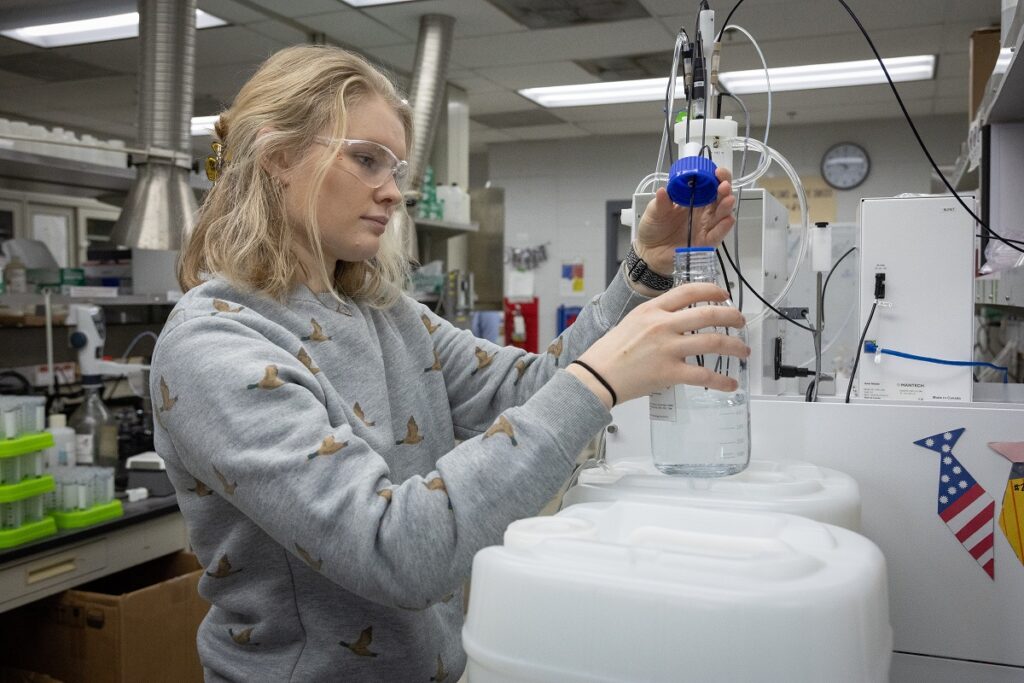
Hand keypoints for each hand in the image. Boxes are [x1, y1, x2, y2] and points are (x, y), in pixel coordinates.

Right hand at [570, 283, 748, 406]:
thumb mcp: (632, 322)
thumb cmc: (610, 352)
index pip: (689, 292)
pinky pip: (704, 375)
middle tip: (740, 322)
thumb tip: (679, 318)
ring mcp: (668, 349)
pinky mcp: (669, 372)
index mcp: (652, 310)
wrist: (597, 376)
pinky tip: (730, 384)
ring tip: (742, 350)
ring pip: (713, 342)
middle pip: (708, 315)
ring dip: (734, 346)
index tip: (723, 295)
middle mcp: (663, 325)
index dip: (712, 291)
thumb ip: (656, 317)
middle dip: (732, 317)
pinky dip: (721, 381)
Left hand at [635, 167, 735, 275]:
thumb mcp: (653, 212)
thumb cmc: (653, 229)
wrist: (649, 252)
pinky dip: (723, 228)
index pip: (708, 186)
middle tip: (723, 184)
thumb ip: (660, 203)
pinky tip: (727, 220)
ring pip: (721, 215)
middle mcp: (702, 212)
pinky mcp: (705, 243)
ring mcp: (705, 227)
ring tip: (727, 199)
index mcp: (692, 200)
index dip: (715, 178)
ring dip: (726, 206)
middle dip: (725, 189)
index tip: (716, 172)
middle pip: (720, 198)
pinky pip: (717, 235)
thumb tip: (663, 190)